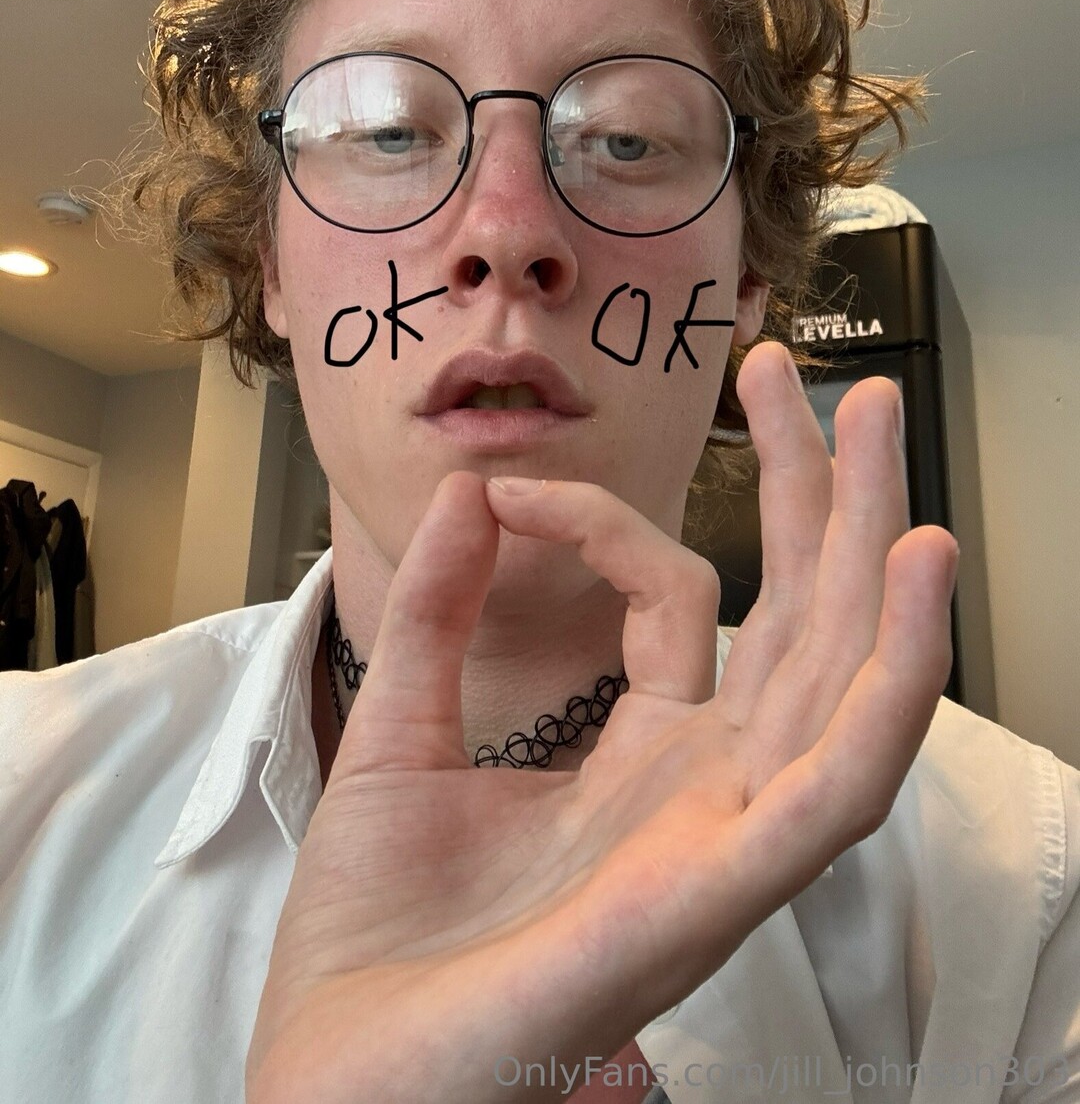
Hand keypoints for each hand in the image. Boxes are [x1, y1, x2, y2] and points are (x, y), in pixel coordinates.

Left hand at [245, 340, 958, 1103]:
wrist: (333, 1079)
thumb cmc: (375, 941)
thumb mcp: (403, 737)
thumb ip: (440, 617)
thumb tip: (475, 492)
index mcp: (640, 760)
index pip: (675, 598)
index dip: (603, 520)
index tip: (508, 489)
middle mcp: (701, 790)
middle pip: (794, 616)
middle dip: (814, 491)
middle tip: (814, 377)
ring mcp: (722, 839)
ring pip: (840, 676)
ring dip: (873, 546)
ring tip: (882, 424)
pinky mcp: (722, 888)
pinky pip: (840, 780)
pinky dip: (892, 678)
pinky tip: (916, 575)